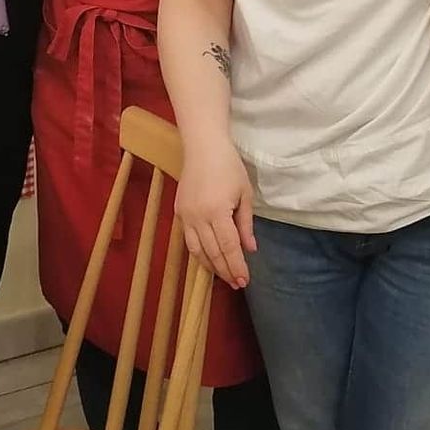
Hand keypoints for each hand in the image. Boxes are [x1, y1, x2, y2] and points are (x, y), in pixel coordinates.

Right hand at [176, 138, 255, 289]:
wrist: (203, 146)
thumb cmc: (229, 166)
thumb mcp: (244, 194)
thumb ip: (246, 224)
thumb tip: (250, 249)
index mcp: (217, 212)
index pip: (228, 247)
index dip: (236, 266)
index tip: (244, 281)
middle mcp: (198, 217)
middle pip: (212, 252)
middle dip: (225, 270)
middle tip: (237, 283)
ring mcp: (186, 215)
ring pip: (197, 250)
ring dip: (210, 266)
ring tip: (224, 275)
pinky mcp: (179, 212)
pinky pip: (188, 239)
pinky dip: (199, 252)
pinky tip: (209, 259)